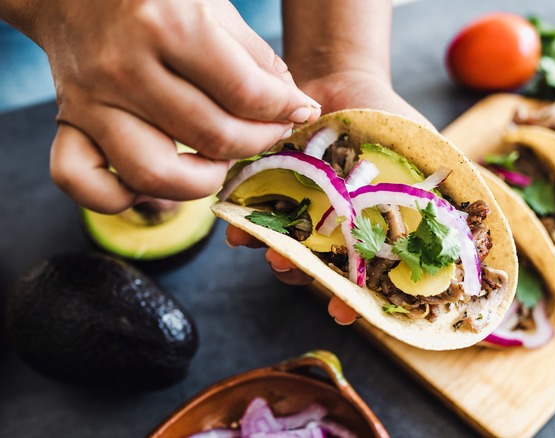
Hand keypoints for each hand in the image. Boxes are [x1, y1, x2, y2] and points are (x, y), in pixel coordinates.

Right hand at [24, 0, 319, 213]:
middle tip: (271, 133)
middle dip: (259, 142)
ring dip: (203, 180)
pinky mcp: (68, 126)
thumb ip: (257, 58)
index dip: (286, 109)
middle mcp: (125, 68)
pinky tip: (154, 182)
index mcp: (168, 25)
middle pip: (213, 137)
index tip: (300, 111)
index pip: (245, 93)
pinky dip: (122, 197)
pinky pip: (84, 185)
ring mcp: (92, 102)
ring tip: (220, 161)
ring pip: (156, 175)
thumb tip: (294, 107)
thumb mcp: (212, 6)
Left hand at [225, 71, 429, 325]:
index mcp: (370, 232)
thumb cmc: (389, 121)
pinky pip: (253, 218)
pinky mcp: (269, 194)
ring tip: (273, 253)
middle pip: (320, 271)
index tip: (346, 313)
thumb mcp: (429, 153)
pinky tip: (238, 227)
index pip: (365, 279)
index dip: (356, 300)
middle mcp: (332, 232)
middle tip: (301, 278)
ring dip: (276, 256)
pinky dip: (243, 225)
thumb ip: (452, 189)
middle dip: (308, 280)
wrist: (341, 81)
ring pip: (285, 249)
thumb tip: (494, 221)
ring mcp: (299, 215)